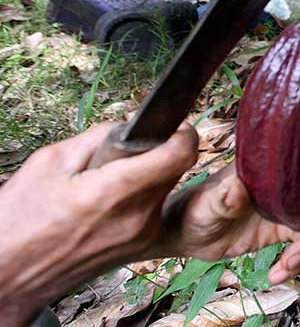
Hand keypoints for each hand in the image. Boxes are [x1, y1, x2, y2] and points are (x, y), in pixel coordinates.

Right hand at [0, 123, 197, 320]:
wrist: (8, 276)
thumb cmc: (19, 220)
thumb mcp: (51, 161)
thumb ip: (99, 137)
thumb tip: (131, 126)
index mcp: (114, 192)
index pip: (179, 154)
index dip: (182, 132)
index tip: (172, 123)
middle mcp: (136, 217)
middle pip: (175, 168)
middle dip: (157, 150)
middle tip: (124, 150)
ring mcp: (141, 236)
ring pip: (164, 187)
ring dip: (148, 174)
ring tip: (107, 180)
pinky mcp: (140, 246)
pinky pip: (153, 207)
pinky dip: (140, 195)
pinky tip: (108, 201)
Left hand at [149, 164, 299, 284]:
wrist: (183, 232)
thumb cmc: (192, 209)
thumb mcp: (206, 203)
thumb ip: (224, 196)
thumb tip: (239, 188)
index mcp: (272, 168)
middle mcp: (286, 184)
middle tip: (296, 256)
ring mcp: (287, 206)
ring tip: (284, 269)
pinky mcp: (283, 228)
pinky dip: (298, 262)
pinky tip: (277, 275)